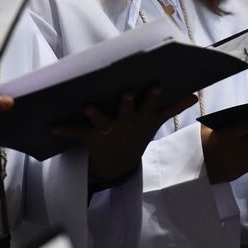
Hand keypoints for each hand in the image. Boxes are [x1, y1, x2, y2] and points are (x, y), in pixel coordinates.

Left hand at [52, 87, 196, 185]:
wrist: (120, 163)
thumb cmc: (137, 133)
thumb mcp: (156, 122)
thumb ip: (174, 107)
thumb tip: (195, 96)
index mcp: (142, 118)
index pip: (151, 105)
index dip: (154, 96)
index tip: (157, 84)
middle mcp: (127, 124)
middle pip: (129, 112)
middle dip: (129, 104)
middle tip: (128, 93)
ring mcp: (110, 130)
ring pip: (103, 121)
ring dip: (96, 115)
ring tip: (88, 107)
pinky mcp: (92, 137)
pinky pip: (77, 132)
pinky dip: (64, 129)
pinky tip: (52, 126)